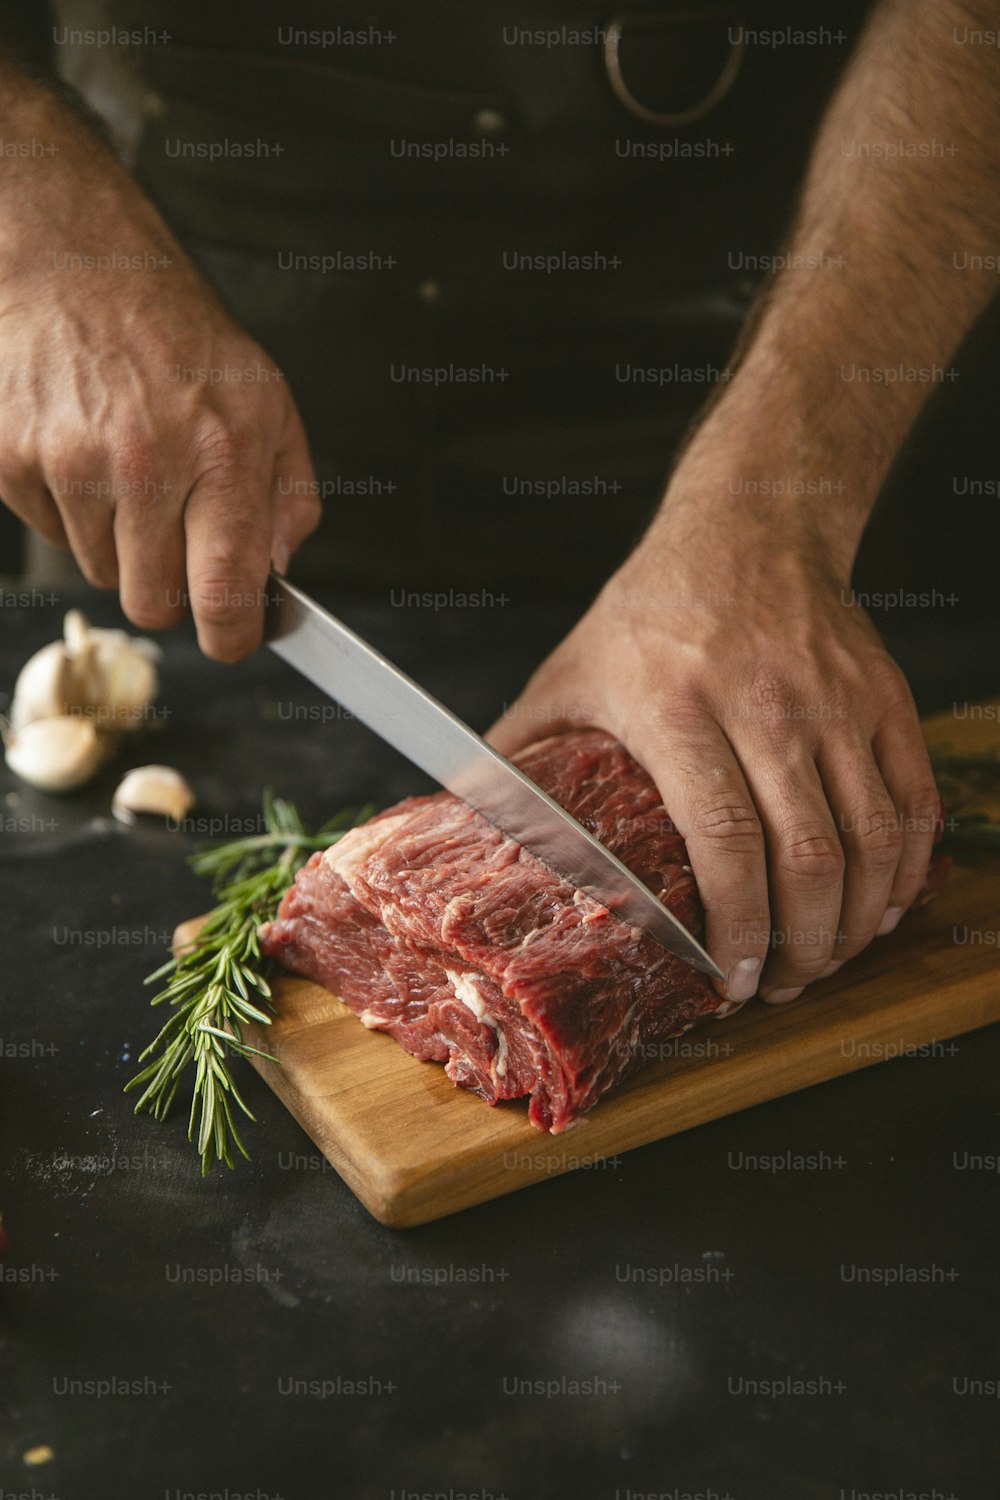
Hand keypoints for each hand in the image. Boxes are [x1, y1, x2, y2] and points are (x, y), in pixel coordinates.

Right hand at [0, 79, 319, 659]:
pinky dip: (71, 512)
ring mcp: (70, 462)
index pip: (223, 590)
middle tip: (175, 538)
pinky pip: (51, 537)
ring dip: (119, 544)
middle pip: (153, 604)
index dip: (230, 637)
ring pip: (100, 573)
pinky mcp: (11, 460)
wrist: (82, 268)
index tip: (233, 639)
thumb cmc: (181, 341)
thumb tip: (282, 571)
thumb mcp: (268, 403)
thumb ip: (290, 496)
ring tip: (129, 471)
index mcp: (221, 450)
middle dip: (169, 588)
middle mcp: (145, 461)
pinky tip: (86, 453)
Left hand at [489, 487, 939, 1004]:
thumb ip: (522, 749)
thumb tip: (462, 814)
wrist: (748, 526)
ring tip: (828, 956)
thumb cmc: (650, 610)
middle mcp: (766, 707)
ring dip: (856, 919)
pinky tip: (883, 902)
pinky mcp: (884, 695)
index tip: (731, 980)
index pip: (725, 841)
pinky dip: (907, 867)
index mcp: (677, 710)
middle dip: (802, 944)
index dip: (737, 926)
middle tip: (782, 984)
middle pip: (807, 857)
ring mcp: (836, 701)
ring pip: (871, 839)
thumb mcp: (571, 672)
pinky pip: (913, 800)